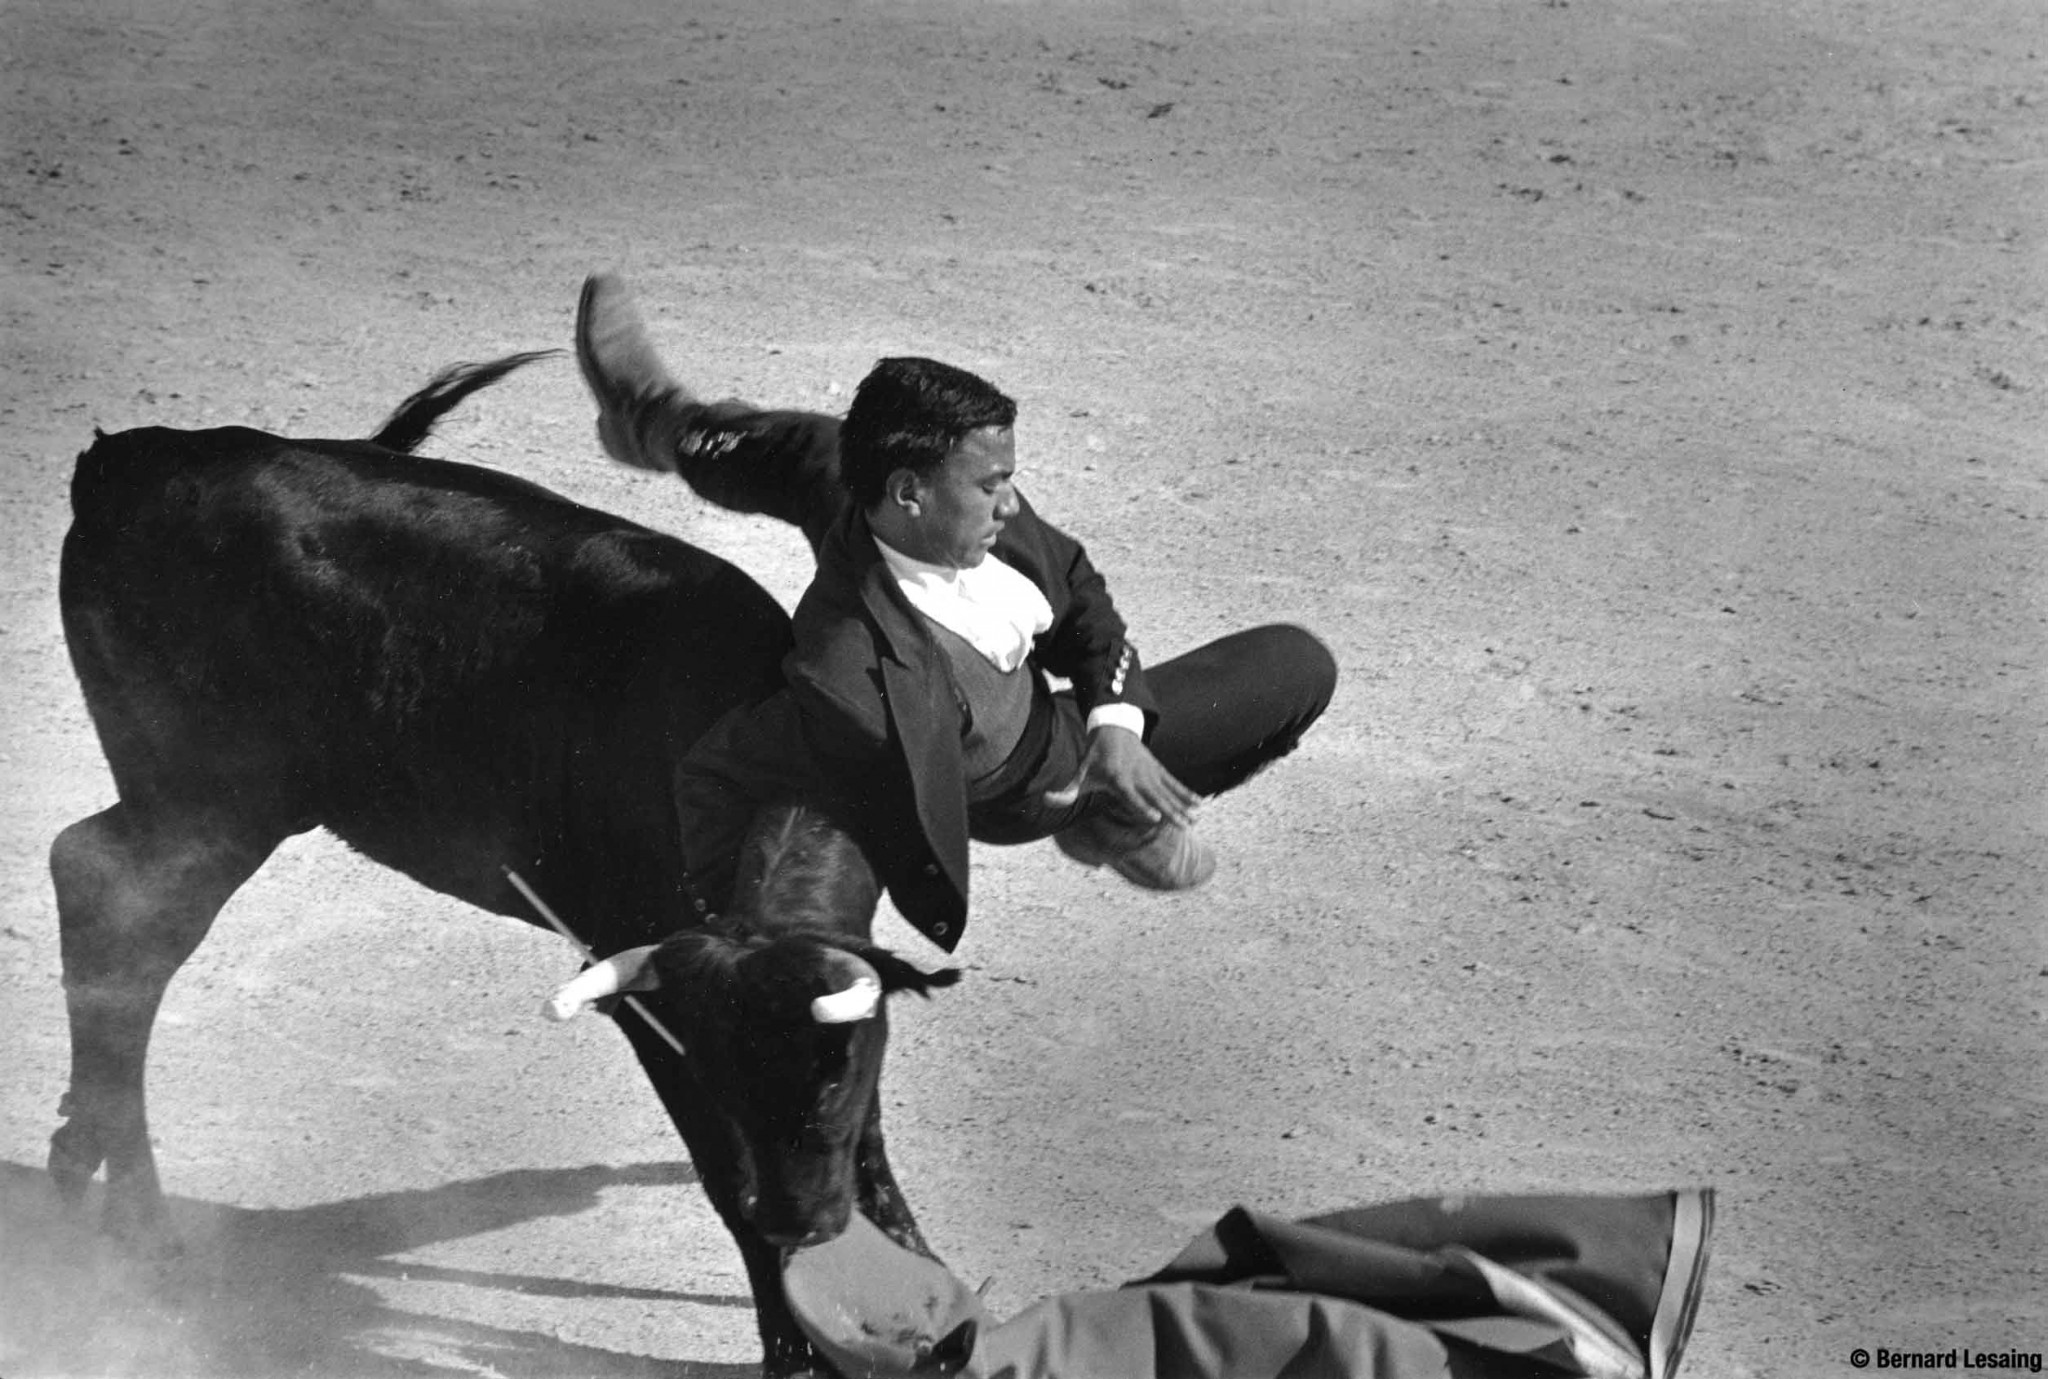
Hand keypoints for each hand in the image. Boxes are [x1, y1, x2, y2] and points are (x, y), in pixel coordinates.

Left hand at [1043, 725, 1200, 828]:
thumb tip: (1045, 800)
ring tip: (1195, 818)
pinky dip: (1186, 791)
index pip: (1131, 796)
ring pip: (1168, 791)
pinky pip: (1173, 782)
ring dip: (1183, 805)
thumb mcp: (1081, 773)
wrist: (1112, 727)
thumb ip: (1066, 791)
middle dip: (1171, 811)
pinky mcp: (1157, 768)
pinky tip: (1199, 802)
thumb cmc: (1094, 756)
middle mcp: (1136, 776)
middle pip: (1155, 796)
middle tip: (1185, 825)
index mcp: (1118, 779)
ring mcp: (1149, 772)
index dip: (1142, 807)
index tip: (1155, 818)